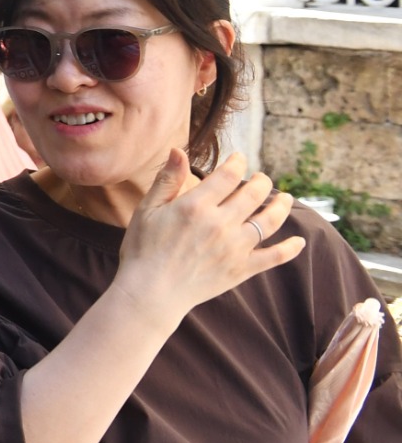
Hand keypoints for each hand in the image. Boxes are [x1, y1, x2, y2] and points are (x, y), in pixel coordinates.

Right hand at [117, 151, 301, 321]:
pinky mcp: (242, 269)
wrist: (149, 293)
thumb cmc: (142, 249)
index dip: (238, 162)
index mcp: (196, 206)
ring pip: (270, 220)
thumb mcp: (147, 210)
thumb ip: (167, 180)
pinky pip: (275, 256)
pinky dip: (290, 248)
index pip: (229, 175)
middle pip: (254, 193)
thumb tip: (178, 150)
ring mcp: (235, 247)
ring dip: (281, 205)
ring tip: (285, 198)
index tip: (239, 159)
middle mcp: (220, 224)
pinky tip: (300, 241)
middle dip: (261, 181)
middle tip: (261, 178)